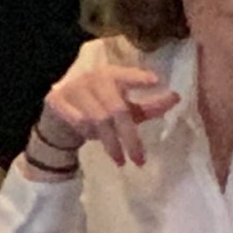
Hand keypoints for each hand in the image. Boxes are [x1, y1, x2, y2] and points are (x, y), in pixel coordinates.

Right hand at [38, 52, 177, 168]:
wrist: (60, 117)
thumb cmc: (101, 109)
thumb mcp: (125, 108)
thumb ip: (149, 106)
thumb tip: (176, 99)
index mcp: (113, 73)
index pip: (127, 74)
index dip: (139, 77)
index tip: (156, 81)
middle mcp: (93, 77)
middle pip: (116, 108)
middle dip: (129, 136)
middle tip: (139, 159)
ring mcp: (73, 87)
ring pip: (97, 119)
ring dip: (110, 141)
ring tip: (120, 158)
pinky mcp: (56, 100)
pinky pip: (78, 123)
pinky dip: (90, 135)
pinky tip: (94, 141)